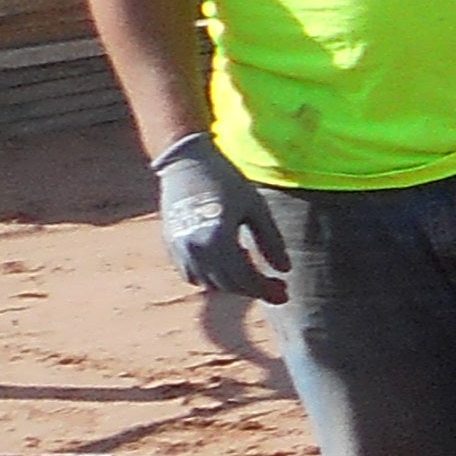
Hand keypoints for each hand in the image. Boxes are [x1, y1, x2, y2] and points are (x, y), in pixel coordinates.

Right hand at [151, 134, 289, 299]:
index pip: (244, 279)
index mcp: (217, 240)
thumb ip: (270, 240)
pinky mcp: (170, 246)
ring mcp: (178, 250)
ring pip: (208, 283)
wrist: (186, 162)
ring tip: (254, 272)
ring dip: (232, 284)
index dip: (266, 289)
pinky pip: (191, 274)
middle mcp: (194, 250)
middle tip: (277, 286)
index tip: (285, 292)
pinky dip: (211, 276)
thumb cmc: (225, 181)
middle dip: (253, 289)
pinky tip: (229, 262)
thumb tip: (285, 270)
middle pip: (227, 284)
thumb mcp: (256, 208)